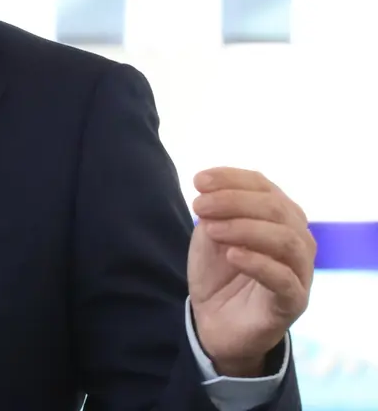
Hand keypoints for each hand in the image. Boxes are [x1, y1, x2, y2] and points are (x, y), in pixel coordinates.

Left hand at [189, 167, 315, 376]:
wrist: (216, 321)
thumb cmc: (219, 272)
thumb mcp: (211, 235)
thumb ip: (215, 213)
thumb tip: (210, 192)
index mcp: (279, 216)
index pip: (263, 186)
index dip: (231, 179)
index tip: (198, 181)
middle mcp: (297, 239)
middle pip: (276, 209)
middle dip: (234, 201)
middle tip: (199, 206)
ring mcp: (300, 271)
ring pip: (286, 240)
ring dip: (245, 228)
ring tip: (212, 230)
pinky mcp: (295, 302)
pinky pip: (285, 279)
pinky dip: (258, 263)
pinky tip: (232, 255)